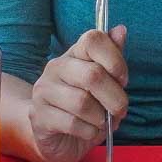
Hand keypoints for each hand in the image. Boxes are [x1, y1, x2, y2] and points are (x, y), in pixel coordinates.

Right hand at [28, 26, 128, 161]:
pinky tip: (89, 131)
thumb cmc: (85, 104)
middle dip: (115, 98)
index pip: (93, 39)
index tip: (123, 80)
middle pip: (92, 75)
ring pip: (82, 102)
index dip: (115, 60)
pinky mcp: (39, 116)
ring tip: (101, 122)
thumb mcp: (104, 82)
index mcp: (74, 53)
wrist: (53, 132)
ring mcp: (44, 90)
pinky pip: (72, 124)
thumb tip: (121, 30)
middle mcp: (56, 67)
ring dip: (100, 118)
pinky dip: (89, 131)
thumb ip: (112, 57)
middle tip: (120, 110)